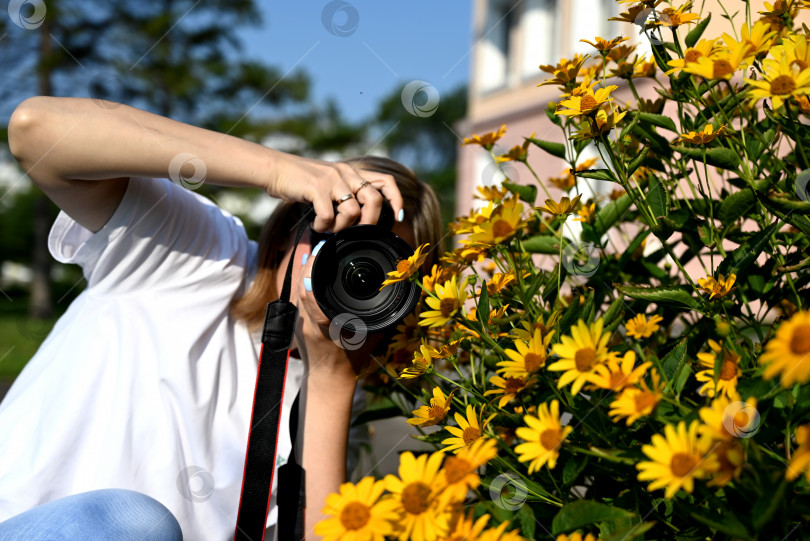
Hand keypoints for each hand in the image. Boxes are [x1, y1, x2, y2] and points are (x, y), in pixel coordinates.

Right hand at [267, 153, 403, 232]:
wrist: (275, 169)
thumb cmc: (302, 182)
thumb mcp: (329, 184)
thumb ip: (345, 196)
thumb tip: (357, 224)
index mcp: (352, 172)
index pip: (385, 181)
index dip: (396, 199)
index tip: (398, 216)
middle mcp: (346, 173)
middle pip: (374, 200)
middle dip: (369, 222)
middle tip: (356, 233)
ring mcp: (332, 179)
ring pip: (352, 211)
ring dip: (341, 227)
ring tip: (328, 228)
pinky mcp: (317, 187)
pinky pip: (329, 216)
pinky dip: (323, 226)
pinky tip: (315, 225)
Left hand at [294, 244, 382, 379]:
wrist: (328, 380)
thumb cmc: (351, 360)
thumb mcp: (370, 339)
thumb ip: (381, 319)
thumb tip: (397, 297)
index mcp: (325, 327)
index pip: (311, 295)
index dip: (312, 272)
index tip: (320, 250)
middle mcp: (308, 322)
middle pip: (300, 287)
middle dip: (308, 262)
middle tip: (319, 243)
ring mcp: (299, 322)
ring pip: (296, 288)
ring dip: (303, 268)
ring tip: (314, 249)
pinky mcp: (295, 321)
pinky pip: (296, 294)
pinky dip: (301, 277)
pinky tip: (307, 264)